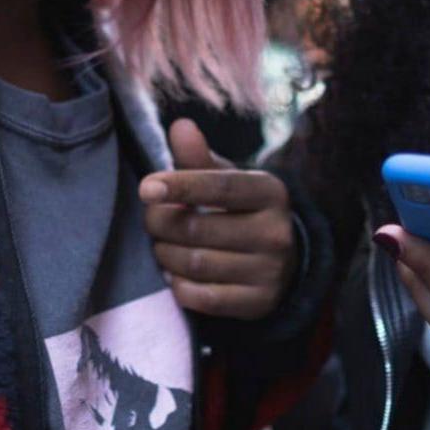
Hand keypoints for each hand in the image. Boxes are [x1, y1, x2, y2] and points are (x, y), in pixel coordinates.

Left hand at [139, 119, 297, 319]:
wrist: (283, 261)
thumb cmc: (241, 211)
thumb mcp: (227, 180)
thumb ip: (199, 157)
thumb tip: (181, 127)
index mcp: (269, 192)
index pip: (220, 187)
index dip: (181, 186)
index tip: (146, 187)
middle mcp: (276, 232)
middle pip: (198, 229)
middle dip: (161, 224)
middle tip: (151, 220)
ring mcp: (270, 271)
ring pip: (196, 264)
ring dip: (166, 255)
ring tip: (162, 245)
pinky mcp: (259, 303)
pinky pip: (203, 298)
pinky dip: (179, 285)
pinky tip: (175, 273)